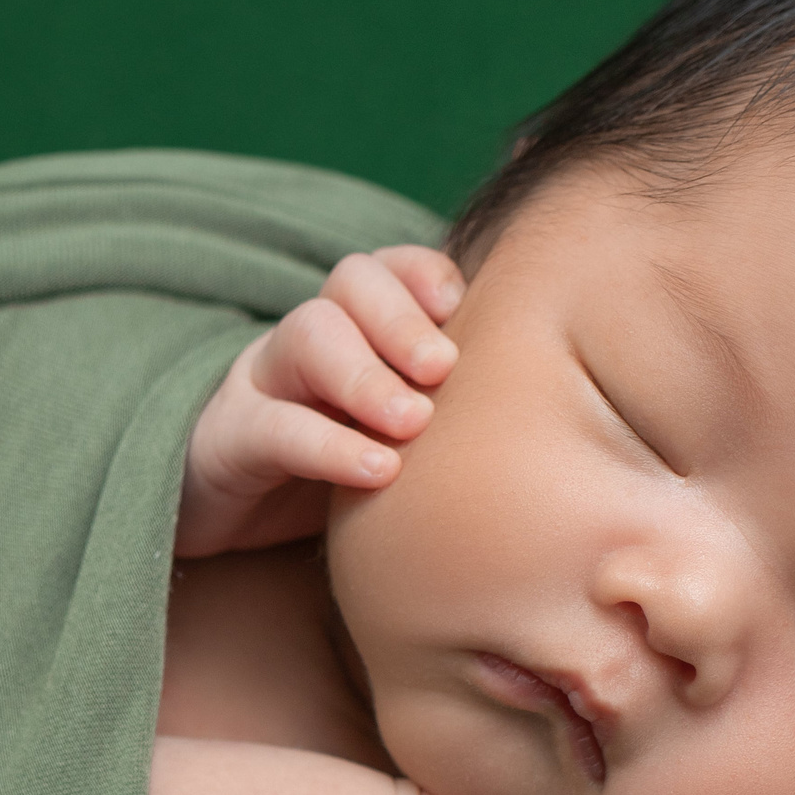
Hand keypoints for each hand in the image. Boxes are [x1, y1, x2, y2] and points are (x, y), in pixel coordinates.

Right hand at [176, 246, 463, 557]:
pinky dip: (329, 444)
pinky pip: (275, 425)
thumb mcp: (402, 436)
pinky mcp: (228, 438)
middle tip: (443, 367)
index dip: (425, 273)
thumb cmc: (339, 476)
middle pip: (350, 283)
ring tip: (411, 422)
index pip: (392, 266)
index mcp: (357, 327)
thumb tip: (566, 392)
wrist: (232, 527)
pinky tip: (378, 470)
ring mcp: (263, 381)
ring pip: (307, 335)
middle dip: (402, 317)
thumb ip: (461, 408)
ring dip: (366, 373)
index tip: (461, 305)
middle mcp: (310, 339)